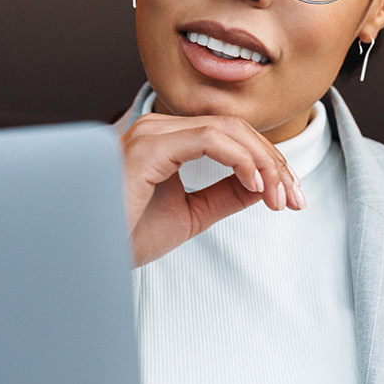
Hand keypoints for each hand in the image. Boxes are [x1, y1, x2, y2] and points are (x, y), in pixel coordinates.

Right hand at [121, 112, 303, 266]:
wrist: (88, 256)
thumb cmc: (125, 236)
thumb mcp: (191, 214)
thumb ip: (226, 194)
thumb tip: (267, 183)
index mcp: (166, 139)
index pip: (232, 136)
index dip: (269, 163)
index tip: (292, 198)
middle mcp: (158, 128)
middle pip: (236, 129)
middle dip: (274, 163)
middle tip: (296, 200)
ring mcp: (151, 132)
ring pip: (229, 130)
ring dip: (264, 164)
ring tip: (280, 199)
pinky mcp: (148, 146)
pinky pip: (210, 139)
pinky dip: (242, 160)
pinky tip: (257, 186)